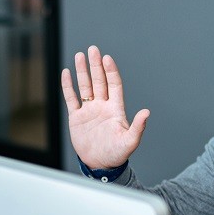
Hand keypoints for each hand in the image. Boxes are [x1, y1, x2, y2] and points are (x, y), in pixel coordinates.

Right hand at [61, 45, 149, 169]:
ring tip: (80, 55)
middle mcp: (102, 106)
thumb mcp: (130, 142)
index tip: (106, 58)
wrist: (100, 165)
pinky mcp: (77, 117)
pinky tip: (67, 73)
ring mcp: (89, 110)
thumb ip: (138, 127)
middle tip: (93, 49)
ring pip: (85, 86)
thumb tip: (146, 112)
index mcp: (115, 109)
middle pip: (99, 80)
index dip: (110, 71)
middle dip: (96, 65)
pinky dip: (68, 86)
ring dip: (82, 71)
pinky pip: (71, 98)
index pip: (113, 85)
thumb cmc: (117, 154)